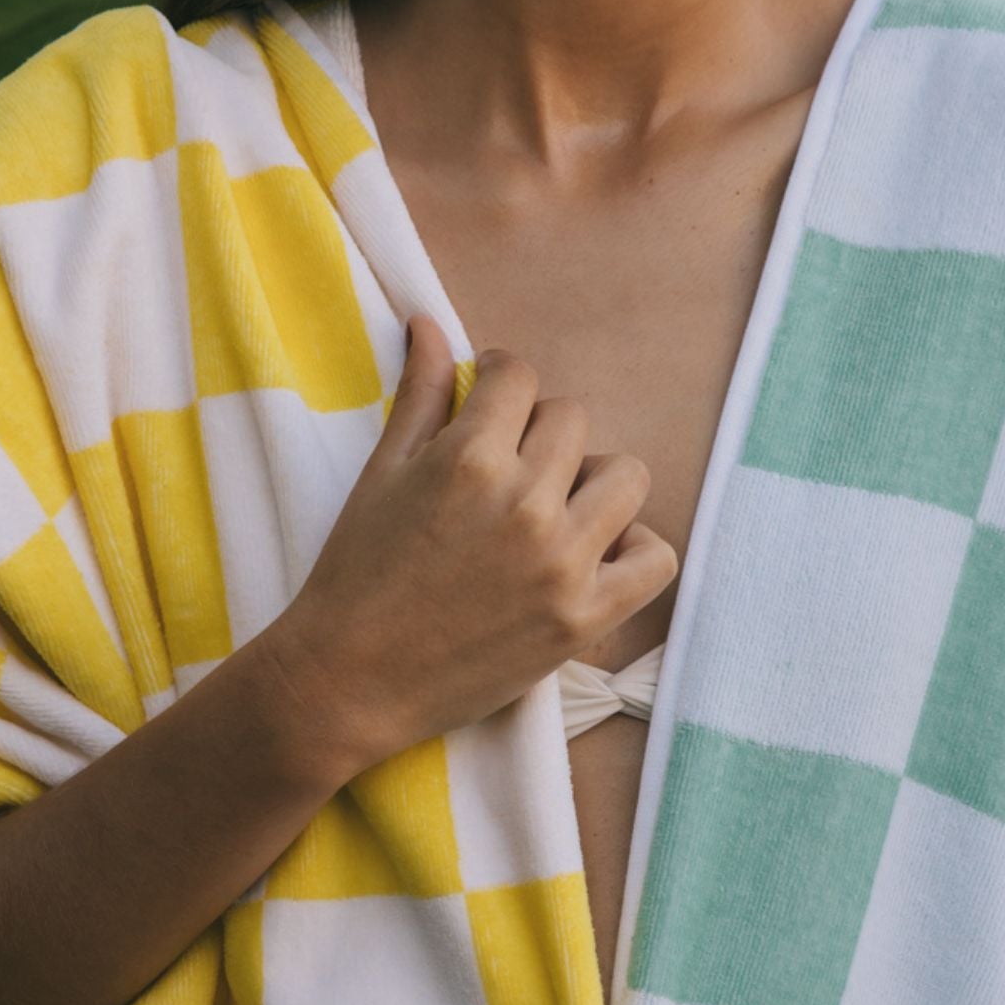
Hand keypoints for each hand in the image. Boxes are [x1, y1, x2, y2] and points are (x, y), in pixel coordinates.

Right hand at [262, 314, 677, 775]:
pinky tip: (595, 553)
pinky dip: (635, 549)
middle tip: (509, 472)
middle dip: (539, 435)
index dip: (502, 383)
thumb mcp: (380, 473)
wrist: (347, 681)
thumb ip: (418, 395)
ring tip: (556, 509)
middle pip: (572, 421)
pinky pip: (656, 558)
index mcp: (469, 459)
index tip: (492, 404)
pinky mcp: (583, 618)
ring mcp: (562, 562)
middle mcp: (525, 504)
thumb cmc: (355, 574)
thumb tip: (431, 323)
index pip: (520, 377)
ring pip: (625, 476)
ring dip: (594, 482)